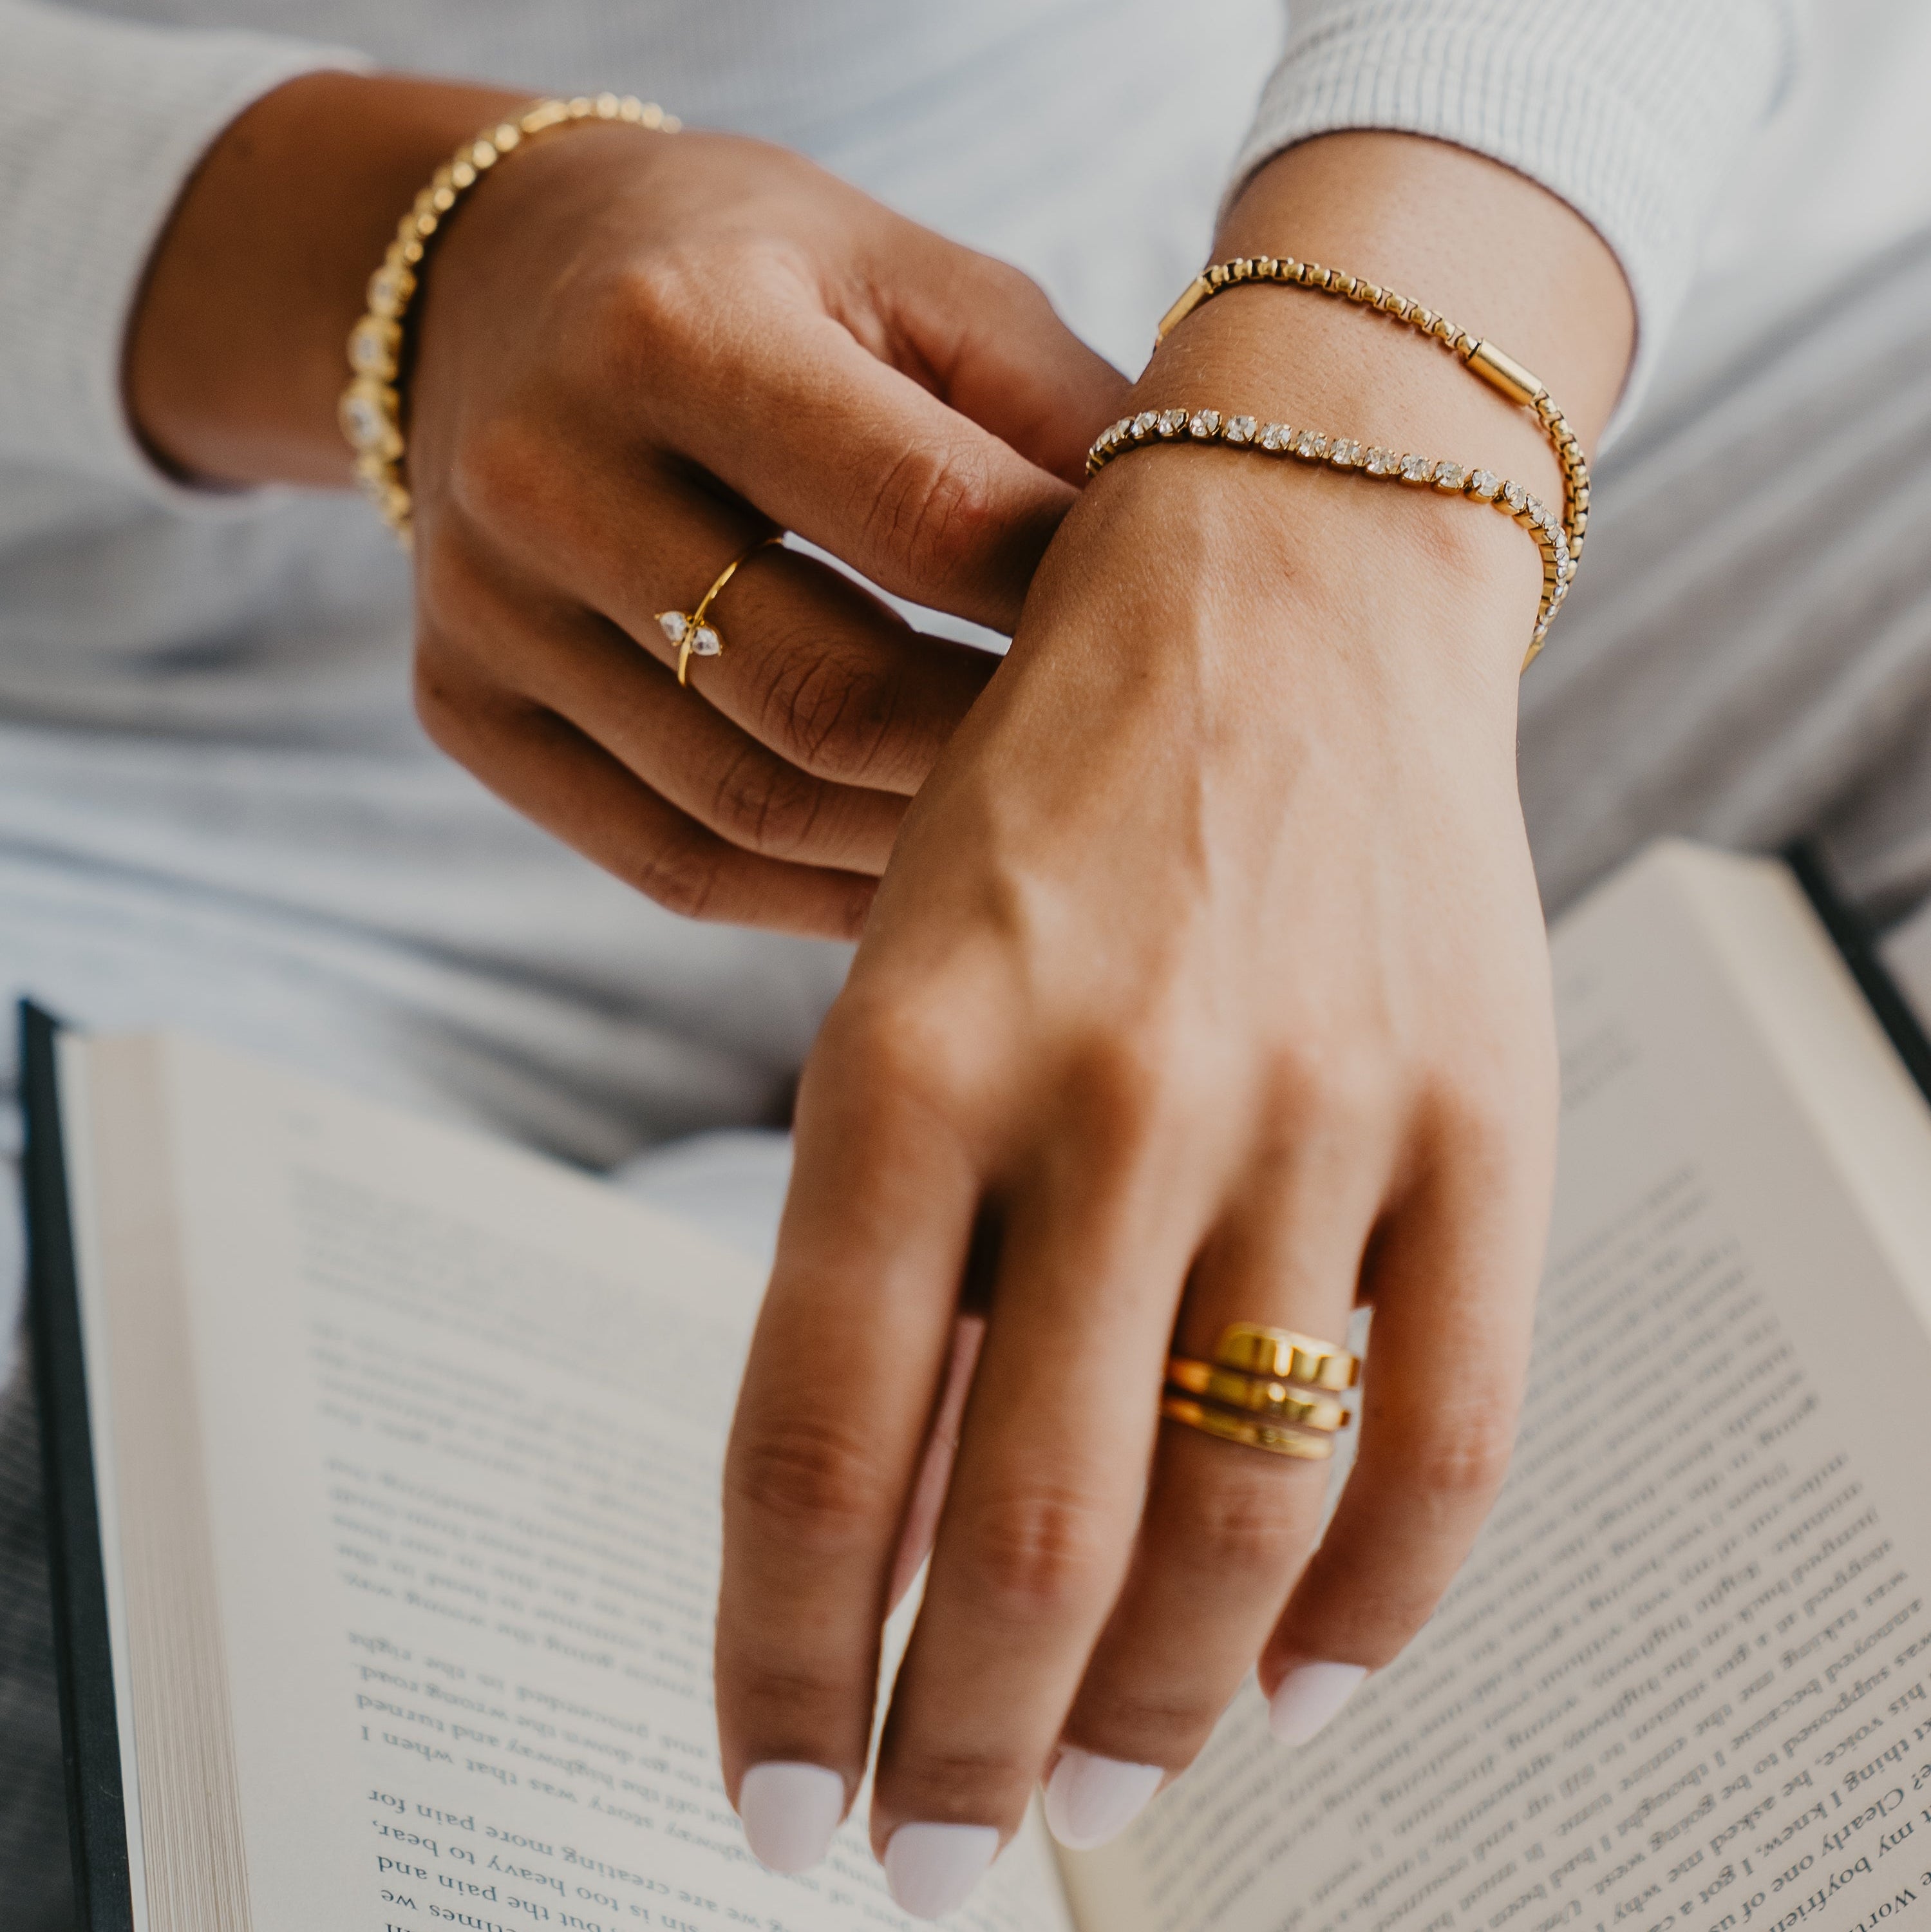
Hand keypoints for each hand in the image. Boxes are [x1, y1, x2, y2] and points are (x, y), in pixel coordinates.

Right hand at [127, 75, 1126, 936]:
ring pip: (750, 804)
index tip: (1165, 638)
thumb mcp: (912, 278)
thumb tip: (1195, 566)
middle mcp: (547, 475)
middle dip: (995, 750)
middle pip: (826, 693)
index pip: (925, 518)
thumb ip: (1053, 413)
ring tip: (1029, 835)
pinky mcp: (467, 710)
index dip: (1065, 601)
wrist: (494, 282)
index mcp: (676, 327)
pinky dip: (817, 895)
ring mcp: (488, 612)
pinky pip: (672, 862)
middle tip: (1111, 770)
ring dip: (918, 846)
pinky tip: (915, 878)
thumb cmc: (753, 273)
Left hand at [716, 132, 1632, 1911]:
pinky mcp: (1486, 1116)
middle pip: (1038, 1530)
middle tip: (937, 1865)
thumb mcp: (911, 985)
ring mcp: (1316, 1108)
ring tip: (1102, 1805)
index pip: (819, 1441)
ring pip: (1244, 1520)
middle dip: (972, 1752)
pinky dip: (1376, 1613)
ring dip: (1163, 1715)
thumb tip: (899, 1550)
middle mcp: (1111, 1092)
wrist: (1282, 588)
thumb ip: (908, 1257)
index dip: (787, 1667)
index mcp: (910, 1052)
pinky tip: (1300, 1693)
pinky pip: (1449, 1436)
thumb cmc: (1060, 800)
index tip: (776, 1812)